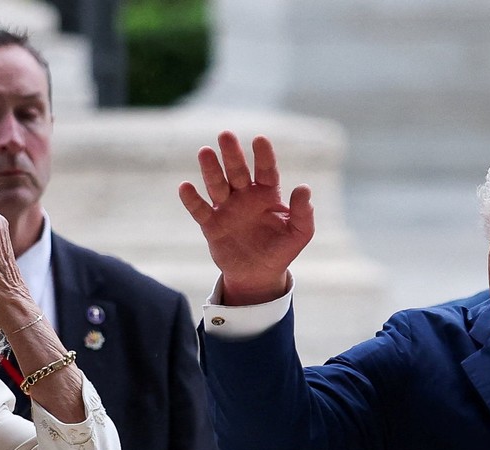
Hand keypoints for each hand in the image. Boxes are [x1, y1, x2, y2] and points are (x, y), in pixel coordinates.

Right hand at [178, 132, 314, 305]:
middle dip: (232, 154)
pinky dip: (192, 200)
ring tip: (205, 152)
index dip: (263, 156)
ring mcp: (226, 209)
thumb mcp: (299, 233)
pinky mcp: (211, 225)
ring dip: (211, 170)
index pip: (266, 170)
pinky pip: (200, 210)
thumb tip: (303, 188)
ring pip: (217, 185)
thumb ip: (303, 212)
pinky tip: (185, 187)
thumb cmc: (281, 249)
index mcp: (267, 193)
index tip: (260, 140)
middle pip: (237, 172)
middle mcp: (244, 196)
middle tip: (225, 135)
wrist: (258, 275)